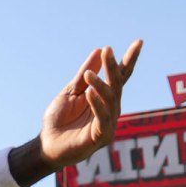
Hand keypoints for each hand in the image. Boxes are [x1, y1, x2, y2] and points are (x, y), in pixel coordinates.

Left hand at [39, 40, 142, 168]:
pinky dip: (97, 105)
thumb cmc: (59, 120)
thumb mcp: (71, 92)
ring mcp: (108, 123)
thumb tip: (99, 50)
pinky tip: (90, 92)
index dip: (129, 60)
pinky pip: (103, 118)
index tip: (139, 42)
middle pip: (117, 85)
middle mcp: (111, 109)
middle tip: (108, 50)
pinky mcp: (101, 136)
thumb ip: (84, 75)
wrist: (46, 144)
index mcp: (105, 98)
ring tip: (88, 75)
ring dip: (100, 85)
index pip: (120, 76)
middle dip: (113, 67)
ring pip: (110, 100)